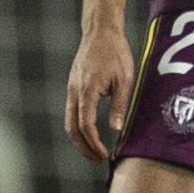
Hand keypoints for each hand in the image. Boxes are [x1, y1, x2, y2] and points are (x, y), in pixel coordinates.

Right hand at [64, 25, 135, 166]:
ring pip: (69, 121)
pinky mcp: (73, 86)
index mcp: (87, 90)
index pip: (85, 125)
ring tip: (93, 151)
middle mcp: (74, 91)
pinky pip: (71, 112)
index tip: (105, 154)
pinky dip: (77, 127)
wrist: (100, 32)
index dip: (94, 143)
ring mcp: (71, 89)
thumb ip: (119, 105)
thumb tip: (116, 130)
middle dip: (83, 148)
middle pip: (72, 128)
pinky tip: (89, 132)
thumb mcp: (124, 79)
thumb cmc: (115, 53)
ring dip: (79, 140)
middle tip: (98, 160)